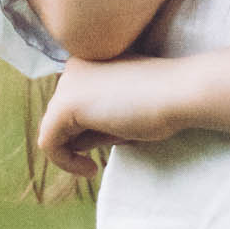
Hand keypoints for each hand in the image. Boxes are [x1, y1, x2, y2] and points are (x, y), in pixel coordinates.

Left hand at [36, 55, 188, 178]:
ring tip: (101, 159)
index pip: (76, 104)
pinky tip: (90, 168)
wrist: (179, 92)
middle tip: (109, 151)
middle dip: (82, 140)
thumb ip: (96, 121)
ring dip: (74, 152)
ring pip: (54, 129)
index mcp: (89, 60)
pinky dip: (64, 161)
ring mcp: (67, 84)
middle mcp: (73, 67)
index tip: (110, 143)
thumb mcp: (122, 110)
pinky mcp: (64, 105)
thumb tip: (75, 144)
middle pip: (63, 116)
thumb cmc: (162, 101)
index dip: (87, 131)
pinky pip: (49, 143)